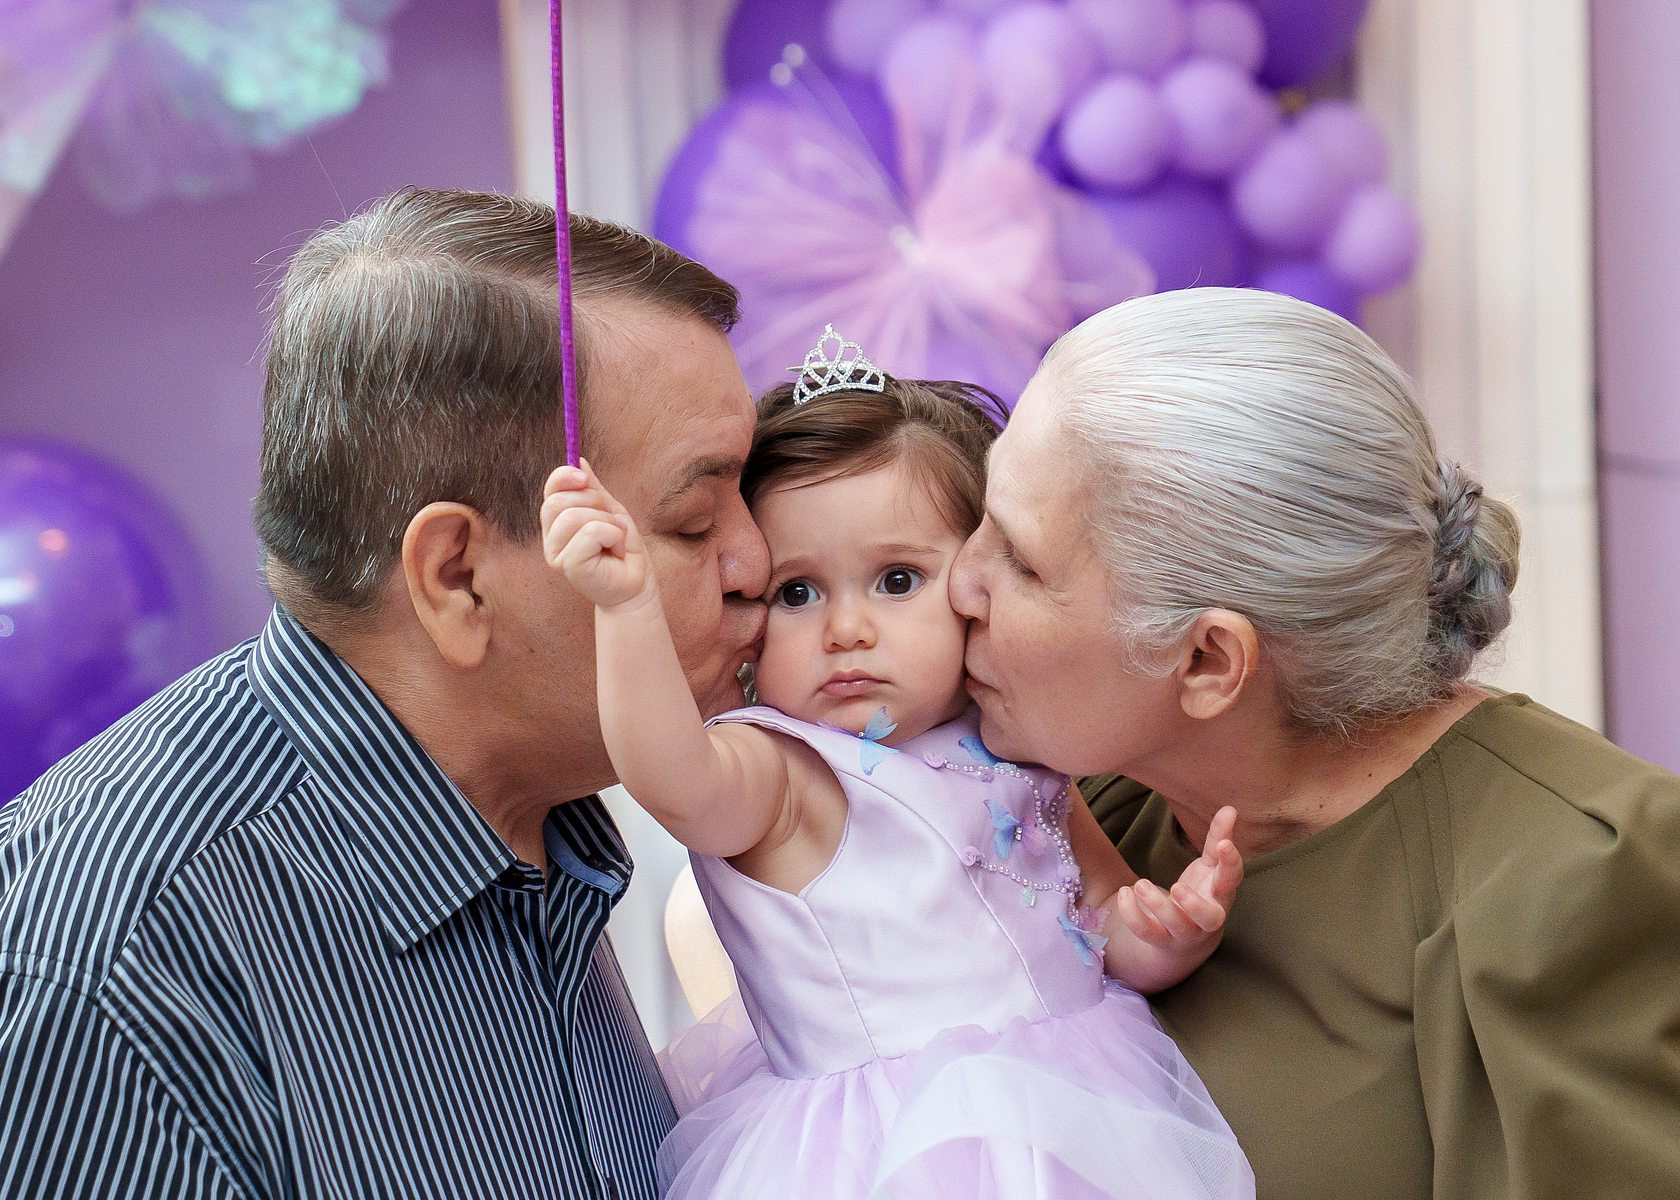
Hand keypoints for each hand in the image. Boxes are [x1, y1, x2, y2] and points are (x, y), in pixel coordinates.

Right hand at [541, 461, 650, 609]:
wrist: (636, 584)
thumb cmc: (622, 550)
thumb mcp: (610, 511)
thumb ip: (593, 489)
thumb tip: (579, 459)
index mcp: (558, 522)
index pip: (550, 490)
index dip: (564, 477)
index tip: (583, 477)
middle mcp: (551, 538)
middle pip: (559, 501)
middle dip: (594, 503)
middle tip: (611, 522)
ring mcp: (556, 554)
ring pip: (575, 516)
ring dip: (607, 523)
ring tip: (614, 540)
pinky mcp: (568, 566)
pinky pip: (590, 532)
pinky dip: (611, 535)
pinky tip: (615, 551)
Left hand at [1110, 806, 1242, 979]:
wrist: (1184, 941)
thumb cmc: (1200, 894)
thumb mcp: (1208, 867)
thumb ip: (1217, 838)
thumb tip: (1230, 808)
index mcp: (1221, 894)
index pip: (1232, 880)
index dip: (1232, 863)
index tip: (1224, 843)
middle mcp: (1208, 918)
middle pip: (1210, 918)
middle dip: (1195, 905)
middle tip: (1177, 887)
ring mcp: (1185, 933)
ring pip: (1178, 926)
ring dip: (1159, 906)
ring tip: (1141, 884)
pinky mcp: (1162, 941)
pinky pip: (1148, 932)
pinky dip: (1134, 915)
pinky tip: (1125, 892)